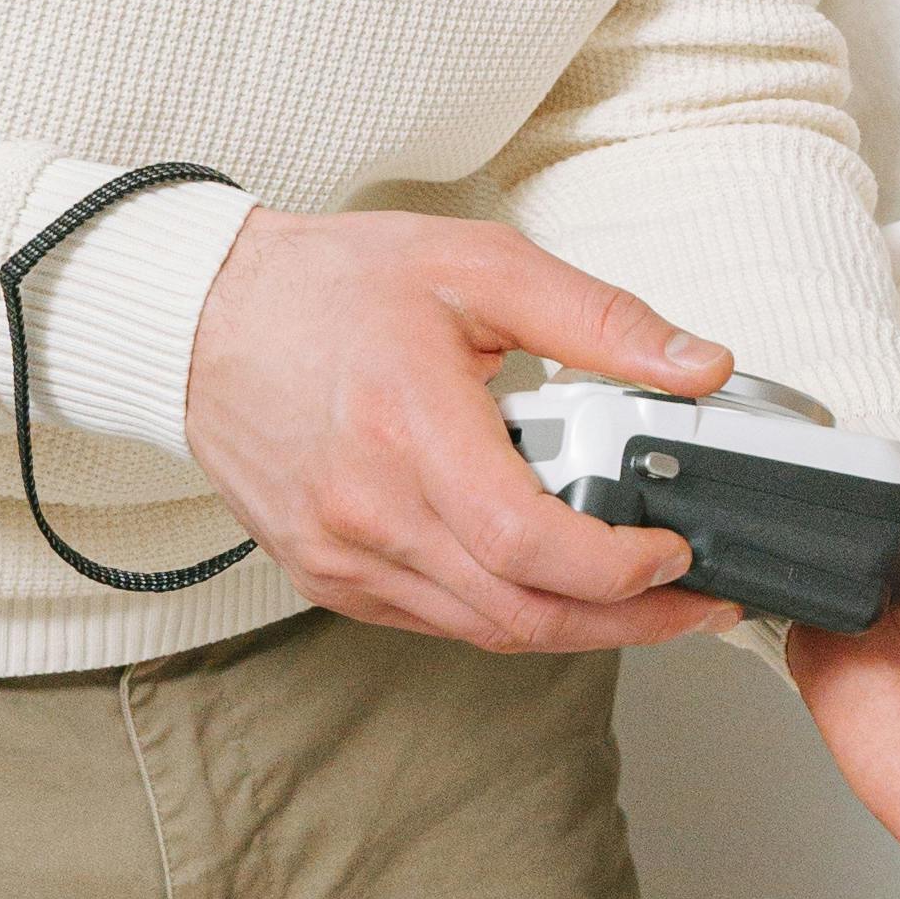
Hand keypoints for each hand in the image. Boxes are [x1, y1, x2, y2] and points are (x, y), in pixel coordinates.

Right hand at [184, 210, 732, 653]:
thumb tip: (696, 365)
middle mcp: (368, 513)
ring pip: (483, 631)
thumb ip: (599, 319)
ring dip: (573, 627)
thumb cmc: (329, 288)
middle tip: (691, 602)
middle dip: (627, 622)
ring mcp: (341, 557)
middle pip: (520, 614)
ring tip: (639, 595)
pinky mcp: (327, 576)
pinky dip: (504, 610)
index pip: (530, 544)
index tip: (674, 553)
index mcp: (409, 431)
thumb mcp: (480, 267)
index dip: (618, 570)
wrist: (202, 318)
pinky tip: (544, 577)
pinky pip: (437, 620)